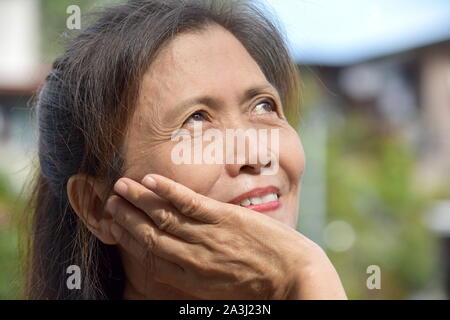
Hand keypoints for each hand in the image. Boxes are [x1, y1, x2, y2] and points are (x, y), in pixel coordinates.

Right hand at [105, 174, 346, 298]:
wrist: (295, 278)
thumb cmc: (259, 288)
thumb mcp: (219, 291)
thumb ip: (194, 274)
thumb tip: (175, 261)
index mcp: (190, 277)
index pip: (150, 254)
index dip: (128, 238)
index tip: (114, 224)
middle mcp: (192, 257)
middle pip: (150, 234)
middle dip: (127, 217)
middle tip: (110, 201)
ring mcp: (208, 236)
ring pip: (164, 216)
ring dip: (140, 200)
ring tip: (121, 186)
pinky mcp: (225, 218)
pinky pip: (190, 203)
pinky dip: (169, 191)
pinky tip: (151, 181)